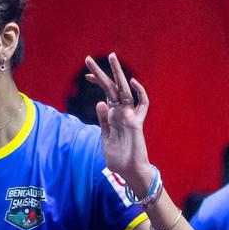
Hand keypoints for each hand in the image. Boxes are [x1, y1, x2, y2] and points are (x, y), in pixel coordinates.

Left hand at [84, 53, 151, 189]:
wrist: (129, 172)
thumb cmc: (118, 157)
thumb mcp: (106, 137)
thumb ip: (103, 120)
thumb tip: (100, 102)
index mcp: (113, 115)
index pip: (105, 93)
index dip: (97, 82)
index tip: (86, 74)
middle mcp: (122, 112)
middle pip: (111, 87)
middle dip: (100, 72)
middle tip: (88, 58)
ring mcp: (129, 116)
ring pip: (124, 89)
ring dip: (117, 73)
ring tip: (111, 57)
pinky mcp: (136, 123)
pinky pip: (142, 105)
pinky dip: (140, 92)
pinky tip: (132, 82)